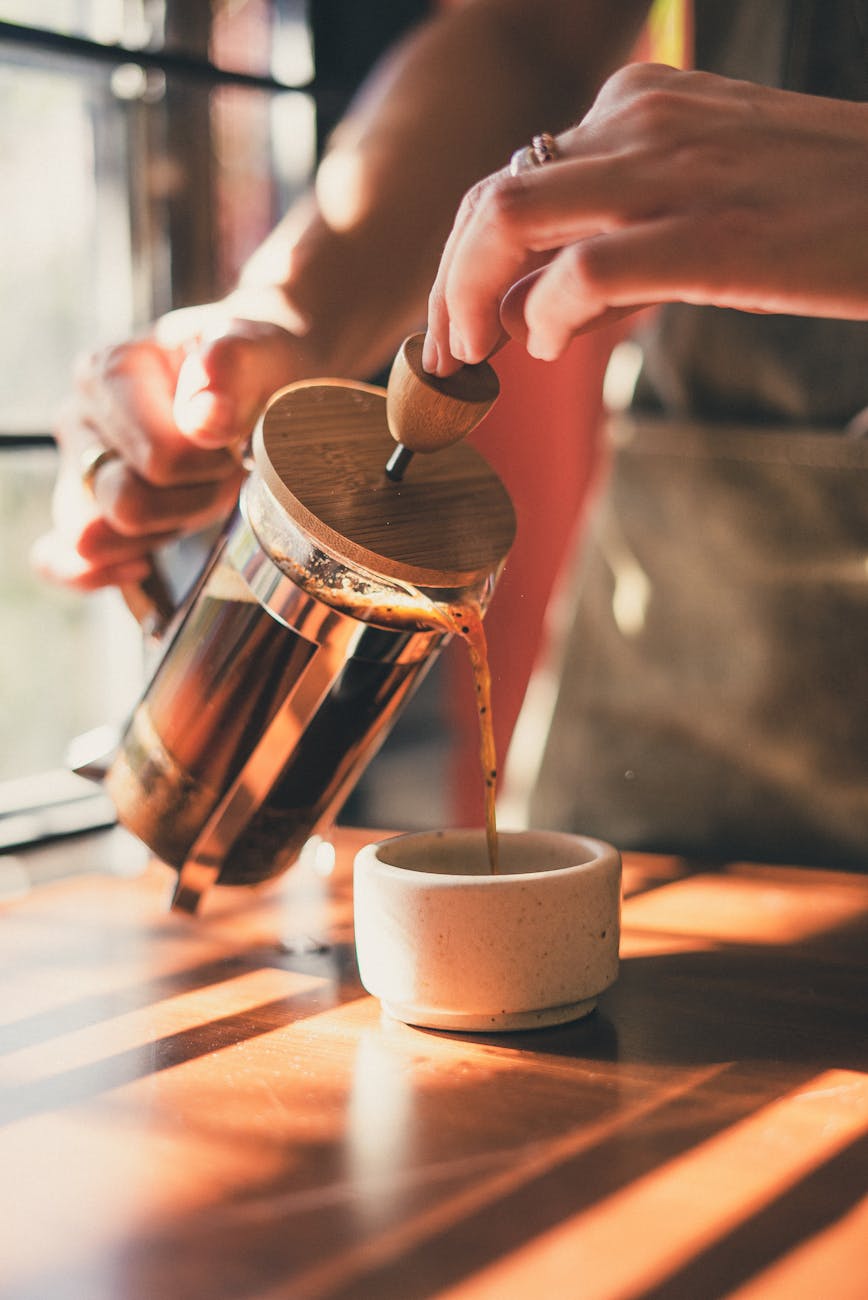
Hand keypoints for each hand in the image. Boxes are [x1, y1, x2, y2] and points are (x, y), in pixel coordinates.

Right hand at [33, 307, 313, 590]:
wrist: (259, 382)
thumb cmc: (254, 365)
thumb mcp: (259, 349)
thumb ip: (231, 367)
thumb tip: (202, 419)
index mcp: (108, 372)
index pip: (158, 460)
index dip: (210, 469)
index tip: (235, 444)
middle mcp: (79, 419)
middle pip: (124, 505)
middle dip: (192, 504)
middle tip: (227, 476)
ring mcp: (76, 469)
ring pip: (95, 540)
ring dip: (162, 533)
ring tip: (196, 498)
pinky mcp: (83, 512)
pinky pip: (58, 560)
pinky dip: (98, 574)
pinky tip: (144, 564)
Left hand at [424, 63, 867, 372]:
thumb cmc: (821, 204)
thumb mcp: (702, 189)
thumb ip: (615, 231)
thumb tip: (532, 305)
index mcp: (637, 102)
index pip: (511, 177)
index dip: (464, 259)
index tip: (458, 321)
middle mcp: (639, 122)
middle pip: (489, 199)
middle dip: (446, 286)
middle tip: (445, 355)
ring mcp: (670, 174)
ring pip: (509, 220)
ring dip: (466, 299)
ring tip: (475, 358)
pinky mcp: (709, 235)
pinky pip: (581, 272)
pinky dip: (544, 320)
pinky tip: (550, 347)